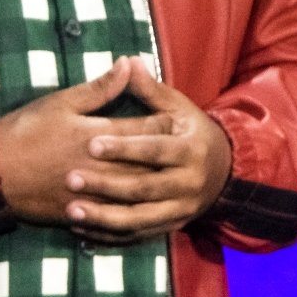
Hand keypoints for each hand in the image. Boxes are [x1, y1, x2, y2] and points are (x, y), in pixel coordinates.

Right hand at [0, 57, 175, 224]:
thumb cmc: (23, 131)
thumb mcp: (60, 103)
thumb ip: (99, 88)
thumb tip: (126, 65)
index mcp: (94, 135)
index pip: (140, 130)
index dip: (163, 124)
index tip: (182, 120)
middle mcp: (98, 166)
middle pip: (143, 162)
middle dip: (166, 156)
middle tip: (187, 151)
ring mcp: (90, 192)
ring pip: (131, 192)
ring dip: (154, 186)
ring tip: (171, 179)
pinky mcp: (78, 211)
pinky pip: (112, 217)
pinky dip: (129, 214)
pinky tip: (143, 211)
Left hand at [62, 58, 231, 245]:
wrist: (224, 172)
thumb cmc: (191, 133)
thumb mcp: (179, 108)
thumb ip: (151, 90)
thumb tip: (128, 61)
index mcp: (190, 150)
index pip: (155, 149)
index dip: (124, 148)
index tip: (92, 144)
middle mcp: (189, 184)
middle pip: (144, 188)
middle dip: (106, 185)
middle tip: (71, 179)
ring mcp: (180, 209)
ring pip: (139, 218)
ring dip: (104, 217)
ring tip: (72, 211)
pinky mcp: (170, 226)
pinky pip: (138, 235)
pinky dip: (110, 235)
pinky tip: (82, 229)